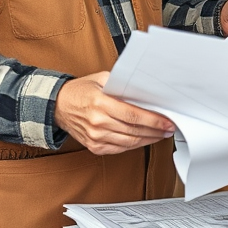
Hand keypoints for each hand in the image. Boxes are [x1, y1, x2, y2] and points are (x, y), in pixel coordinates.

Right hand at [53, 72, 174, 154]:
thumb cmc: (80, 91)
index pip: (133, 115)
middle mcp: (97, 123)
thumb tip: (145, 90)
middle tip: (168, 128)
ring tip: (160, 135)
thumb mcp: (101, 79)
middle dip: (155, 131)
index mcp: (100, 103)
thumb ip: (122, 84)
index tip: (167, 122)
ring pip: (129, 142)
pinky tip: (143, 139)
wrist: (58, 106)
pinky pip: (120, 149)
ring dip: (148, 140)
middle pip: (134, 131)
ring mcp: (95, 137)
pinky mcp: (94, 146)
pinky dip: (134, 145)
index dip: (153, 121)